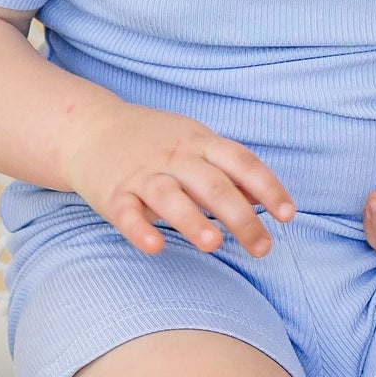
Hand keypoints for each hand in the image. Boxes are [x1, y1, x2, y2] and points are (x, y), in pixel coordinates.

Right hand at [64, 99, 294, 258]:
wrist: (88, 128)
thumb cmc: (152, 141)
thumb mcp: (194, 142)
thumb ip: (228, 169)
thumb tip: (265, 198)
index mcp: (200, 142)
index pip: (242, 162)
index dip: (268, 187)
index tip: (287, 215)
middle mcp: (174, 156)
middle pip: (212, 185)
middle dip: (241, 218)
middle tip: (262, 248)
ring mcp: (142, 174)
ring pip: (170, 196)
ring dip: (192, 220)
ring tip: (213, 245)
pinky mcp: (112, 193)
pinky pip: (126, 213)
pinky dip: (139, 229)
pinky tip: (154, 247)